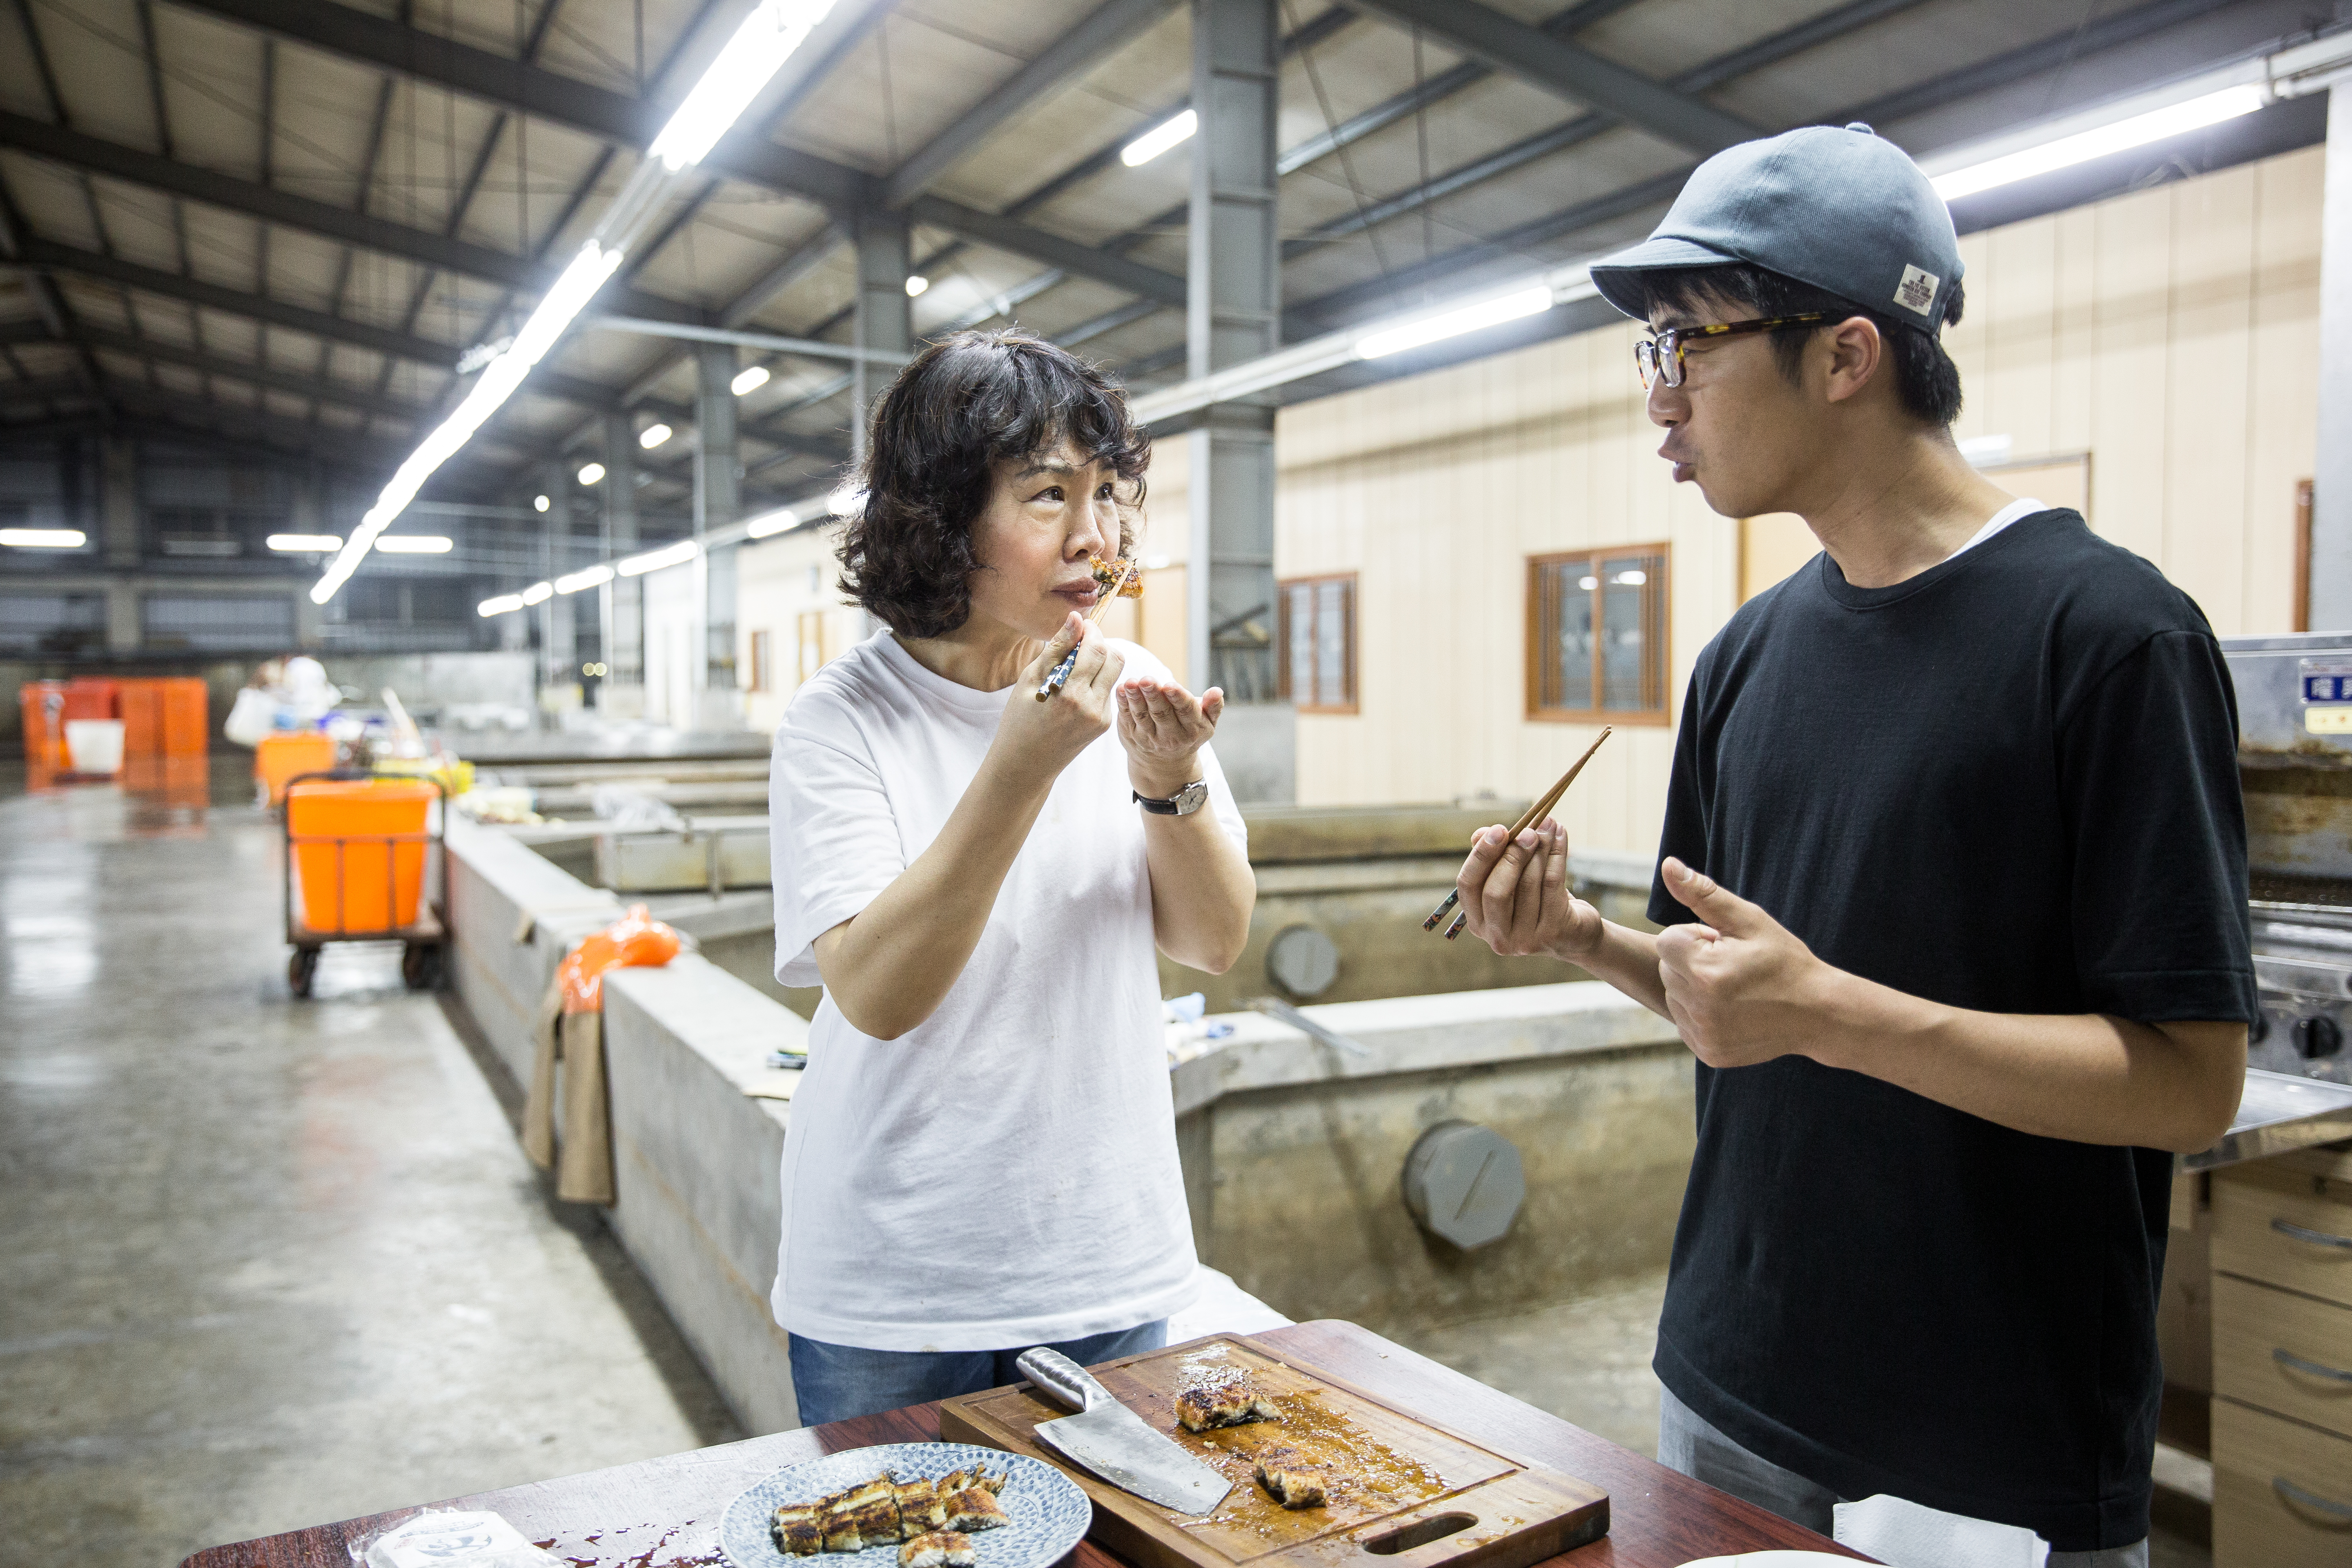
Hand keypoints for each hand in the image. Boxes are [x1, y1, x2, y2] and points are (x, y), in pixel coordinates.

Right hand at [990, 612, 1122, 788]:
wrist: (1026, 765)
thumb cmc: (1019, 719)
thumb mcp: (1030, 680)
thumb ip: (1057, 648)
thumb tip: (1076, 618)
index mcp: (1070, 694)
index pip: (1096, 649)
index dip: (1091, 631)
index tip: (1080, 625)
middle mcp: (1091, 707)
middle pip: (1115, 659)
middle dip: (1100, 644)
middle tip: (1080, 643)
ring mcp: (1101, 718)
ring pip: (1113, 674)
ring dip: (1099, 662)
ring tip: (1073, 668)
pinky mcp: (1104, 724)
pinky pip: (1106, 691)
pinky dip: (1094, 682)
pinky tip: (1073, 690)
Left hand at [1117, 677, 1223, 796]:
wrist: (1165, 764)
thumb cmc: (1189, 732)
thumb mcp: (1207, 723)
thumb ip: (1213, 706)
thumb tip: (1217, 691)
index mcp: (1192, 729)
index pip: (1185, 711)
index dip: (1178, 697)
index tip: (1170, 685)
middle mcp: (1171, 736)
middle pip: (1161, 713)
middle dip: (1154, 695)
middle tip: (1147, 679)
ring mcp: (1149, 738)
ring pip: (1142, 716)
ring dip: (1135, 698)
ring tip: (1131, 683)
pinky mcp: (1131, 736)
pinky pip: (1126, 718)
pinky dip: (1122, 704)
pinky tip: (1120, 690)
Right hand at [1455, 818, 1603, 959]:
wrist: (1573, 933)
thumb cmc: (1536, 900)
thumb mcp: (1511, 880)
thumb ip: (1493, 858)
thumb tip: (1482, 833)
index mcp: (1478, 921)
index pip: (1468, 885)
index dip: (1481, 855)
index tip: (1498, 829)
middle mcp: (1497, 936)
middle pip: (1496, 891)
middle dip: (1513, 855)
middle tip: (1529, 831)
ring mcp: (1525, 940)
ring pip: (1528, 885)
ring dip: (1541, 848)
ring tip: (1549, 825)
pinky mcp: (1553, 933)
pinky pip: (1553, 885)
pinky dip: (1558, 855)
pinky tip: (1562, 836)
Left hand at [1654, 857, 1832, 1067]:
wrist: (1817, 1012)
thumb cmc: (1783, 960)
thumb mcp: (1749, 920)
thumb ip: (1703, 893)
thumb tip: (1668, 865)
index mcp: (1705, 972)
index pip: (1668, 940)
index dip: (1696, 937)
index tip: (1726, 945)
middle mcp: (1699, 1008)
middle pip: (1668, 968)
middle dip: (1692, 961)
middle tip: (1732, 965)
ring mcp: (1703, 1035)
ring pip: (1674, 996)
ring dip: (1694, 987)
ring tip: (1734, 987)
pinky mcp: (1708, 1053)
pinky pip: (1685, 1022)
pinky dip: (1701, 1013)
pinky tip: (1732, 1009)